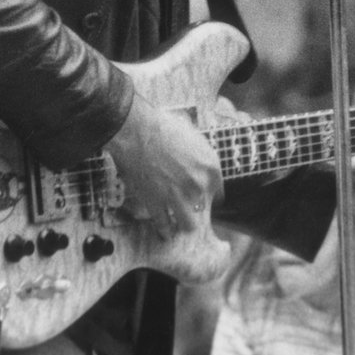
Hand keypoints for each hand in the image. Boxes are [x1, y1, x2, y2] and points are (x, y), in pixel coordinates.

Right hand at [104, 93, 222, 239]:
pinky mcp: (157, 204)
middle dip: (194, 205)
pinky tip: (164, 229)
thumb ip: (200, 155)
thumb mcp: (191, 135)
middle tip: (184, 201)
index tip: (201, 195)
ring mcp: (178, 197)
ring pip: (188, 225)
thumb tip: (199, 160)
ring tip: (177, 219)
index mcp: (210, 167)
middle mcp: (198, 186)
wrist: (136, 131)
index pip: (218, 193)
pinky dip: (164, 229)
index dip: (208, 194)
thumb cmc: (162, 125)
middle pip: (203, 209)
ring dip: (183, 222)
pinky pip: (164, 226)